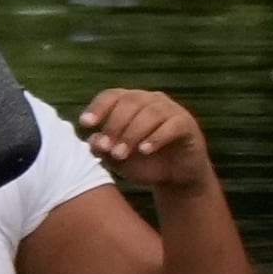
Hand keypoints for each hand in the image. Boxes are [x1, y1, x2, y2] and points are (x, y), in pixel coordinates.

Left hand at [74, 85, 214, 198]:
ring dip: (132, 134)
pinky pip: (172, 125)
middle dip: (114, 125)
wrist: (175, 178)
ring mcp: (171, 110)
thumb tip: (92, 140)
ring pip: (149, 113)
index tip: (85, 124)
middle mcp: (151, 100)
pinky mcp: (187, 125)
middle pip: (129, 102)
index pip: (111, 96)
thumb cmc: (142, 163)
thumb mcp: (118, 159)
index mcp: (130, 102)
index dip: (97, 107)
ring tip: (121, 154)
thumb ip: (103, 148)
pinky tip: (144, 150)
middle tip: (106, 148)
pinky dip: (156, 137)